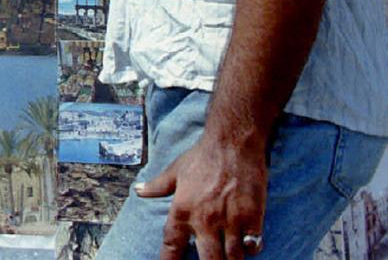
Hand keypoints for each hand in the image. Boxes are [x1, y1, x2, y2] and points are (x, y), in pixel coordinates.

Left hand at [136, 134, 266, 259]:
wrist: (233, 143)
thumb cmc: (202, 156)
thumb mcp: (176, 170)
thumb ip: (158, 186)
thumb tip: (138, 191)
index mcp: (182, 209)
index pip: (172, 244)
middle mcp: (205, 220)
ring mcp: (230, 220)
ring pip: (233, 257)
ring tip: (228, 257)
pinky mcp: (252, 217)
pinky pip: (253, 246)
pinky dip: (251, 249)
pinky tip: (249, 245)